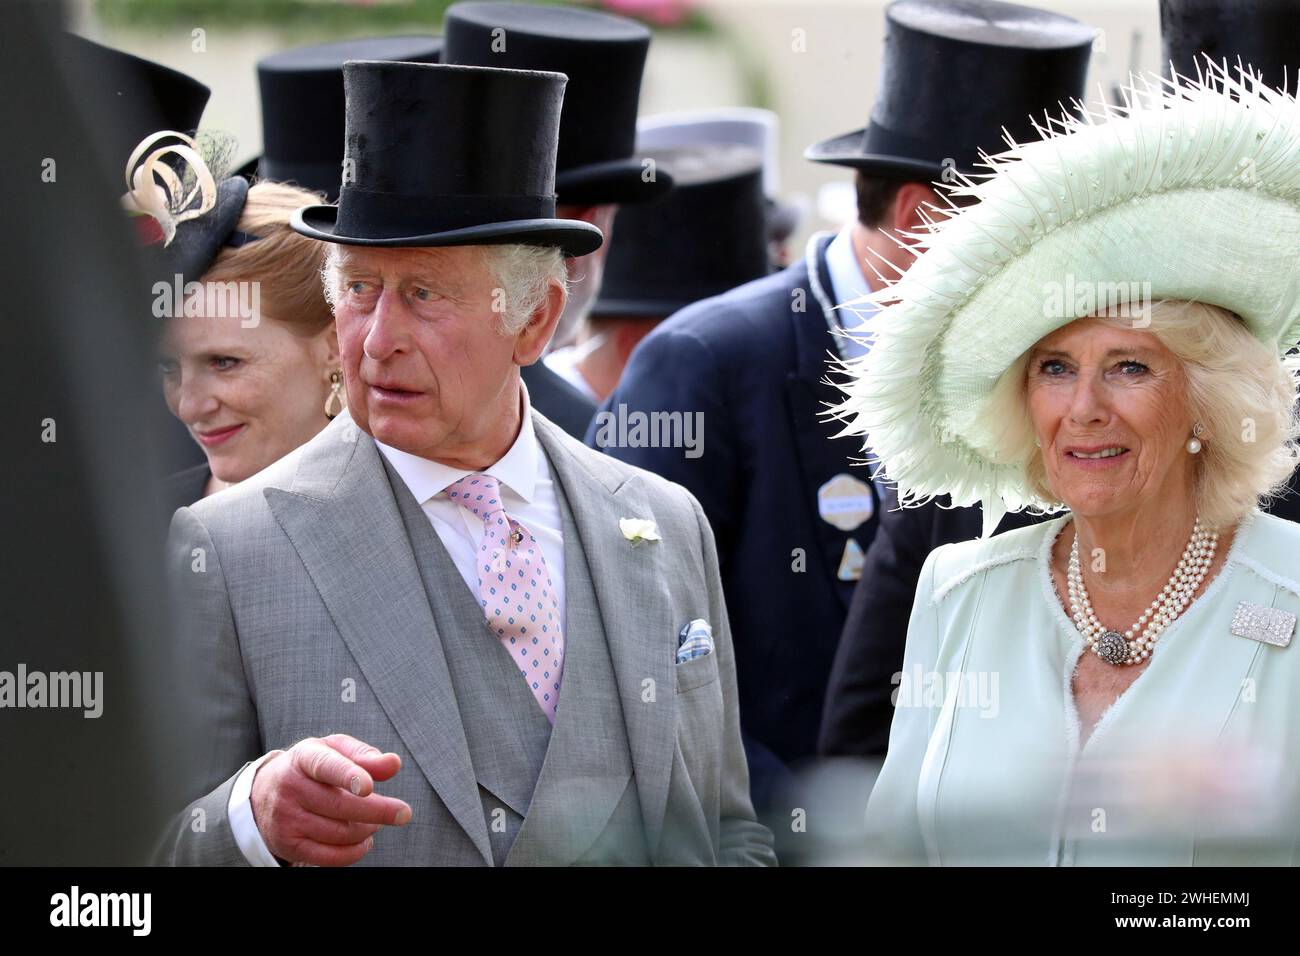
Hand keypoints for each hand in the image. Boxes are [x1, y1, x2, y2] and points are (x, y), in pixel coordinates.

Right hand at [250, 734, 411, 865]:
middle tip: (403, 814)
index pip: (326, 766)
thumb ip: (365, 755)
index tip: (369, 787)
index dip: (348, 776)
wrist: (264, 794)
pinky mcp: (288, 844)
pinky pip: (329, 857)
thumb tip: (394, 764)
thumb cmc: (313, 768)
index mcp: (304, 757)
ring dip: (367, 829)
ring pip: (339, 832)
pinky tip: (365, 840)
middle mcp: (290, 787)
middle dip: (378, 811)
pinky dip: (355, 852)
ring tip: (375, 821)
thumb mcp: (334, 750)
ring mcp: (286, 818)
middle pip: (340, 806)